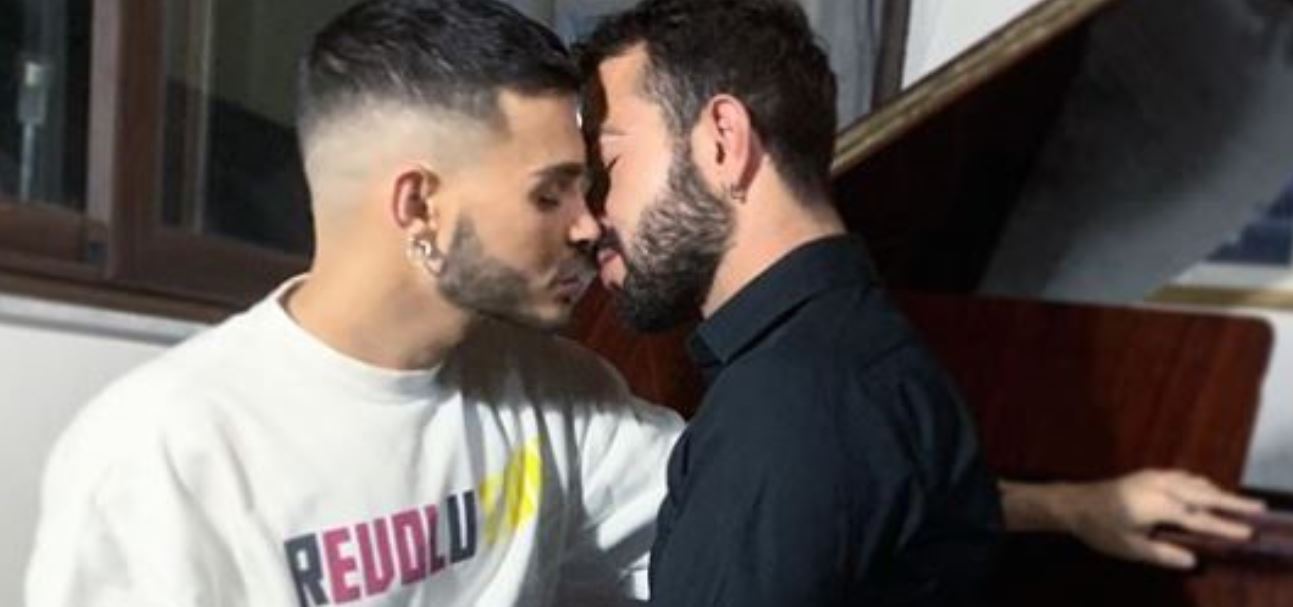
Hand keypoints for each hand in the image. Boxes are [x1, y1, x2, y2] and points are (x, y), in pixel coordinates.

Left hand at [1057, 469, 1265, 568]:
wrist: (1074, 502)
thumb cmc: (1100, 528)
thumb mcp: (1130, 548)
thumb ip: (1162, 554)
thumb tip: (1193, 560)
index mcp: (1158, 505)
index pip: (1199, 518)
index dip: (1224, 527)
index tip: (1247, 533)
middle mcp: (1160, 486)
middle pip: (1204, 493)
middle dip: (1232, 501)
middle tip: (1258, 508)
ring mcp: (1154, 477)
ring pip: (1194, 482)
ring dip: (1218, 491)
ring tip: (1238, 502)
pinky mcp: (1148, 474)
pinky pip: (1183, 476)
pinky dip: (1201, 483)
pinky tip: (1205, 489)